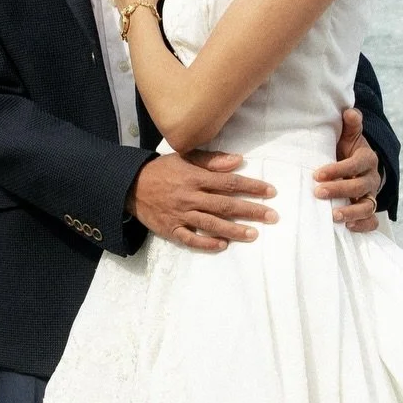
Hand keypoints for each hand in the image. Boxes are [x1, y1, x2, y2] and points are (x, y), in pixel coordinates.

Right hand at [128, 150, 277, 252]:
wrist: (131, 186)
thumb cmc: (163, 170)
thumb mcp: (185, 157)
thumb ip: (212, 160)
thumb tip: (238, 161)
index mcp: (195, 178)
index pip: (229, 182)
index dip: (252, 187)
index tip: (271, 192)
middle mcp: (190, 197)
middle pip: (225, 205)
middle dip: (250, 211)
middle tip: (272, 216)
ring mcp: (180, 215)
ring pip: (211, 224)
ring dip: (234, 230)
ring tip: (254, 234)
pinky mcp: (171, 229)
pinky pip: (190, 239)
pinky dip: (206, 243)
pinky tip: (223, 245)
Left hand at [314, 107, 381, 232]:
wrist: (357, 166)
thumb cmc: (346, 150)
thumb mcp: (349, 137)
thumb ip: (350, 125)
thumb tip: (350, 111)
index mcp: (367, 159)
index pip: (355, 164)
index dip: (338, 169)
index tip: (317, 174)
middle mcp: (371, 178)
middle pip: (359, 186)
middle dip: (339, 190)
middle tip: (318, 193)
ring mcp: (371, 195)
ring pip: (367, 206)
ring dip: (350, 212)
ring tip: (332, 217)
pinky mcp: (369, 209)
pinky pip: (371, 221)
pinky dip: (363, 225)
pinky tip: (348, 228)